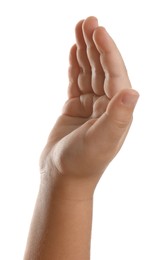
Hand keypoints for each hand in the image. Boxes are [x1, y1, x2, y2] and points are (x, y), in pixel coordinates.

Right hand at [40, 16, 138, 197]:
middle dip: (95, 44)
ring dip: (84, 52)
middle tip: (87, 21)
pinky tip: (73, 53)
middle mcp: (108, 106)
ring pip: (89, 73)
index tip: (97, 29)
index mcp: (118, 111)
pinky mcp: (76, 109)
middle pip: (102, 69)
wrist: (63, 177)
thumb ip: (119, 117)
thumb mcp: (103, 141)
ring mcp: (91, 106)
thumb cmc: (82, 163)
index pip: (115, 74)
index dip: (108, 51)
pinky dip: (75, 67)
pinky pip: (77, 83)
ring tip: (78, 29)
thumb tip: (134, 90)